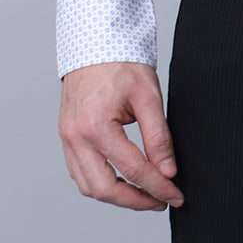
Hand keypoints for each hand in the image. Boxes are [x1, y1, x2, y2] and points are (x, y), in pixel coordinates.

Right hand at [59, 60, 183, 211]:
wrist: (95, 42)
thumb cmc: (122, 63)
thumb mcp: (148, 95)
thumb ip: (158, 136)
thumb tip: (168, 171)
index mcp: (96, 126)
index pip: (132, 169)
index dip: (158, 187)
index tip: (176, 195)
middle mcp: (75, 137)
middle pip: (104, 189)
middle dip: (136, 200)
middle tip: (162, 200)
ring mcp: (66, 139)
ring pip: (88, 186)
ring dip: (117, 196)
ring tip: (145, 193)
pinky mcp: (66, 137)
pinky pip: (80, 173)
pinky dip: (101, 182)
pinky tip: (123, 179)